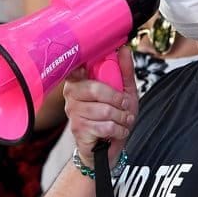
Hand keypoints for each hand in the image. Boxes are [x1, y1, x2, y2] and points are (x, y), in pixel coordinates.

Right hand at [62, 46, 137, 167]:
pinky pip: (104, 127)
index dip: (83, 63)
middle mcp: (72, 94)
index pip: (76, 67)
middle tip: (125, 105)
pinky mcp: (78, 130)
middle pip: (95, 89)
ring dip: (122, 118)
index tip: (94, 62)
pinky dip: (119, 130)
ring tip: (123, 120)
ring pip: (104, 110)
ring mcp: (73, 113)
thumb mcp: (124, 91)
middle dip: (118, 99)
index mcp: (79, 80)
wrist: (109, 148)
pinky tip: (118, 131)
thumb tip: (123, 48)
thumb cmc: (114, 116)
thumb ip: (124, 70)